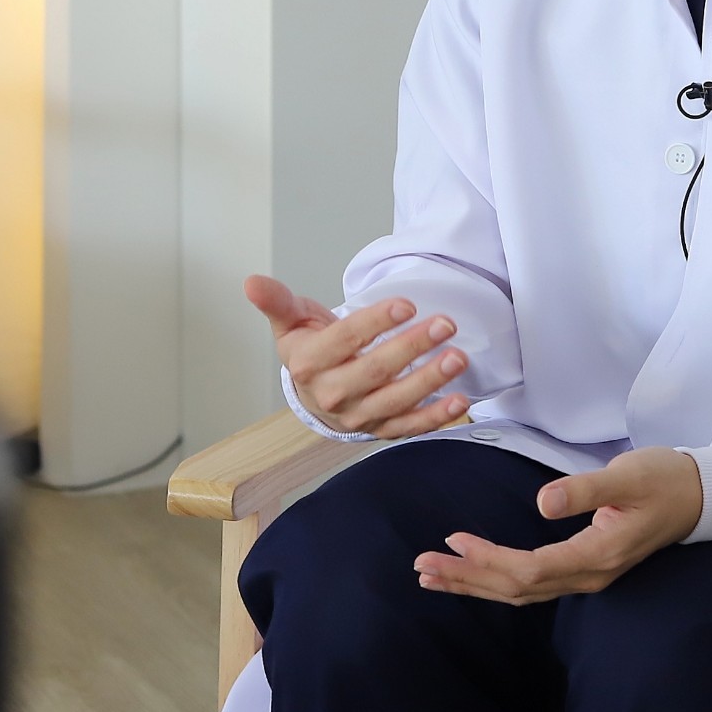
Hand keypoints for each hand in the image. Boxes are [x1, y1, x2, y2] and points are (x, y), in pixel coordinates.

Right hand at [245, 275, 470, 438]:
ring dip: (430, 380)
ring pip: (396, 401)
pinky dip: (437, 417)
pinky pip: (410, 427)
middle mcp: (332, 394)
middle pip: (376, 370)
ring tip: (457, 357)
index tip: (406, 304)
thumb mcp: (291, 321)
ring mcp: (358, 416)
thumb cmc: (310, 348)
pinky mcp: (381, 430)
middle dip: (413, 346)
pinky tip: (460, 400)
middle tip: (445, 323)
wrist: (314, 392)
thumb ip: (277, 301)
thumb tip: (252, 281)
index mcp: (310, 364)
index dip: (375, 323)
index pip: (345, 341)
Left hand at [413, 447, 704, 604]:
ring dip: (477, 582)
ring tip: (433, 574)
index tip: (450, 546)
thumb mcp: (626, 476)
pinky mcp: (584, 565)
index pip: (530, 569)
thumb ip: (584, 490)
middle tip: (421, 568)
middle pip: (518, 588)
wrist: (700, 494)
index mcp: (597, 555)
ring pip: (522, 589)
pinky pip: (532, 580)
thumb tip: (541, 504)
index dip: (488, 562)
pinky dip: (497, 576)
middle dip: (468, 579)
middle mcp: (589, 574)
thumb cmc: (664, 479)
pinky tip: (473, 566)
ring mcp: (587, 574)